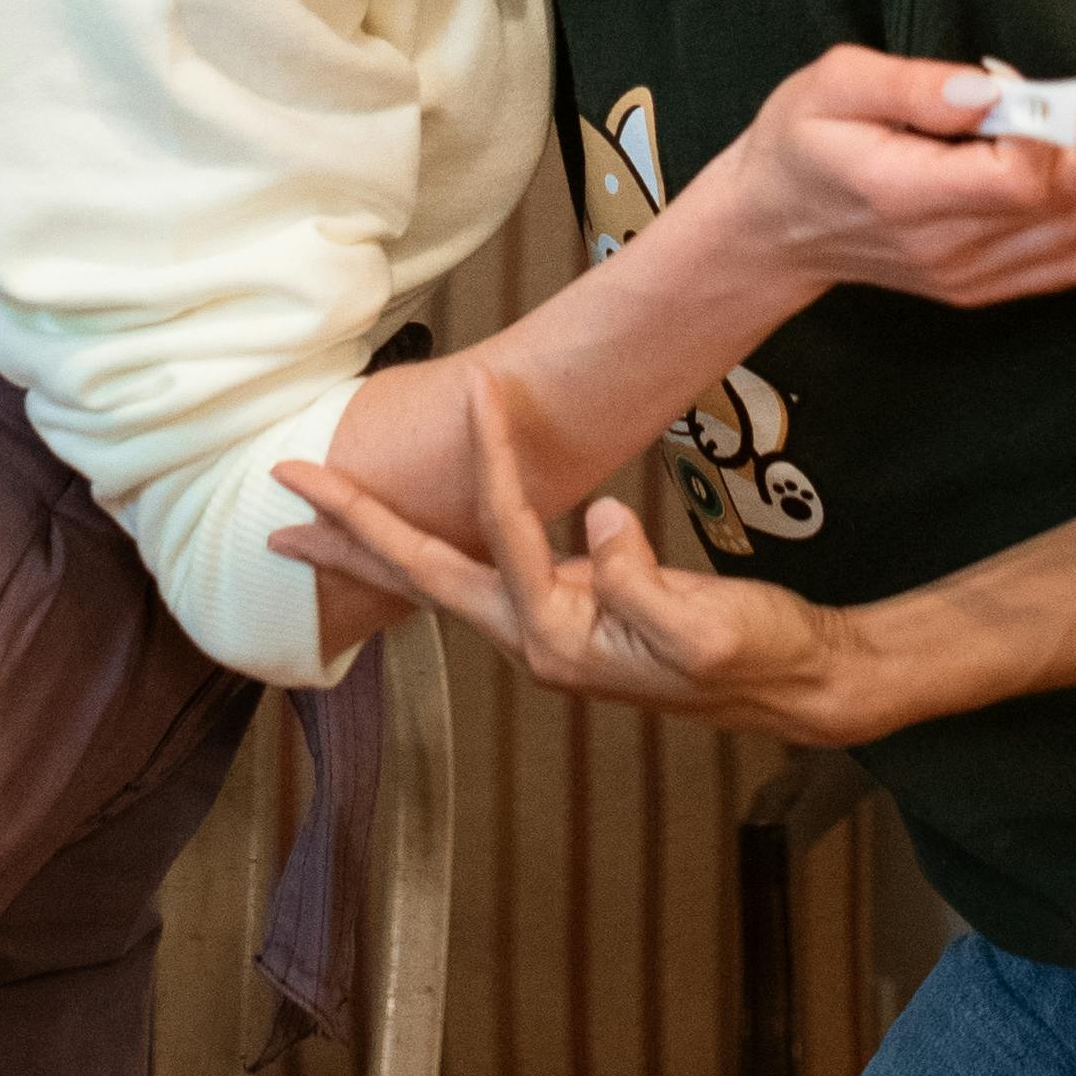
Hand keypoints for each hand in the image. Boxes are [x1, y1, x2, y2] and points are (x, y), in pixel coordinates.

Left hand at [274, 368, 879, 742]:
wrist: (794, 683)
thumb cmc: (756, 656)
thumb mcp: (704, 628)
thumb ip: (641, 582)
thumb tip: (596, 514)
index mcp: (561, 639)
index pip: (506, 536)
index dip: (492, 463)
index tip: (482, 392)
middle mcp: (536, 639)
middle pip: (421, 575)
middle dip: (348, 529)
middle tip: (281, 482)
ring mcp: (547, 628)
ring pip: (438, 578)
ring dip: (372, 543)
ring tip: (308, 516)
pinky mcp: (570, 612)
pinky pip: (481, 572)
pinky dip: (431, 550)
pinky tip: (410, 536)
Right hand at [719, 31, 1075, 311]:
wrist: (772, 233)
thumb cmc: (795, 143)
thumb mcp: (831, 87)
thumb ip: (913, 87)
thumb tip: (996, 86)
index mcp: (911, 196)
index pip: (1026, 172)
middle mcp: (955, 250)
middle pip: (1073, 202)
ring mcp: (977, 276)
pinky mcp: (990, 284)